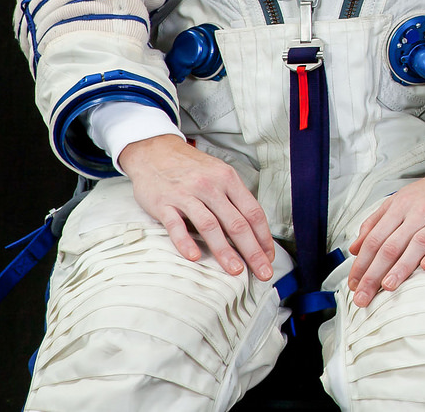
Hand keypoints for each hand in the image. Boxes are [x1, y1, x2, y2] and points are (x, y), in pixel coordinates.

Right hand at [122, 135, 274, 279]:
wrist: (155, 151)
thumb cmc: (191, 168)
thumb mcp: (219, 174)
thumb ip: (234, 198)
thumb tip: (253, 228)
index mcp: (229, 180)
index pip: (253, 212)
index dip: (264, 237)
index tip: (269, 257)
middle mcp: (211, 187)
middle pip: (237, 223)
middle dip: (252, 251)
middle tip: (262, 273)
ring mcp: (187, 195)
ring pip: (210, 226)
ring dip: (225, 251)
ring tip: (235, 271)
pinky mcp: (164, 203)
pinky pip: (176, 226)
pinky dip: (185, 242)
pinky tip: (195, 257)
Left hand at [345, 153, 424, 305]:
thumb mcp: (401, 200)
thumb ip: (375, 222)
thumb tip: (354, 248)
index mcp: (401, 206)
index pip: (375, 238)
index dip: (362, 263)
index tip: (354, 285)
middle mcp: (419, 211)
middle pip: (392, 244)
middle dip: (374, 273)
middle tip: (364, 296)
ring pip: (418, 243)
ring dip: (402, 266)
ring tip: (388, 286)